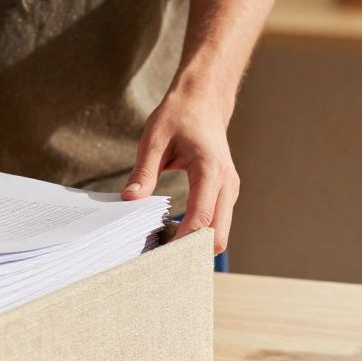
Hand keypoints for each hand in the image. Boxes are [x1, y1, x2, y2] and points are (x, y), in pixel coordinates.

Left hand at [122, 90, 238, 253]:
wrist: (204, 100)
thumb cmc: (179, 115)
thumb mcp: (154, 140)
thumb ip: (143, 172)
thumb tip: (130, 200)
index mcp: (211, 170)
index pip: (200, 218)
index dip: (182, 241)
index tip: (160, 255)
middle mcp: (227, 183)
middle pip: (218, 234)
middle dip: (193, 250)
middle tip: (163, 261)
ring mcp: (230, 190)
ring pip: (220, 232)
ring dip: (196, 243)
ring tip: (166, 249)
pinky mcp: (226, 193)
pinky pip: (217, 222)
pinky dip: (200, 233)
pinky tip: (176, 235)